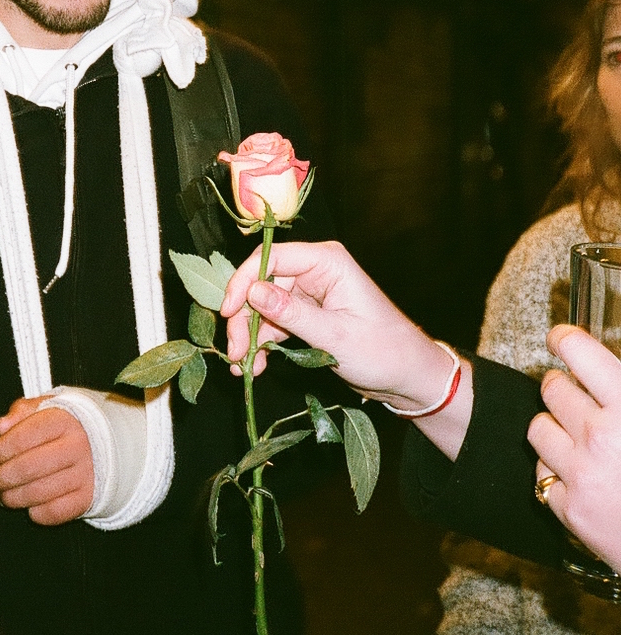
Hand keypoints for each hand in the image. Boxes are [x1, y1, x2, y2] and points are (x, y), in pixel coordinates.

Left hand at [0, 396, 94, 524]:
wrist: (108, 443)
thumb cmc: (66, 425)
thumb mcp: (47, 407)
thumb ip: (22, 411)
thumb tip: (0, 426)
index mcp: (64, 419)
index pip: (22, 437)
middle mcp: (78, 445)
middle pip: (28, 467)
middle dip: (0, 478)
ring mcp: (86, 473)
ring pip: (39, 492)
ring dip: (12, 498)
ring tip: (1, 496)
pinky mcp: (89, 496)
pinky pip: (56, 512)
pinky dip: (37, 513)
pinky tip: (28, 507)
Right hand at [220, 238, 443, 395]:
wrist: (407, 376)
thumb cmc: (383, 351)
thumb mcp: (335, 336)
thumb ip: (292, 314)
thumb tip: (253, 292)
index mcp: (326, 262)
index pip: (272, 258)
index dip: (244, 281)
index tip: (227, 312)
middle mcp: (315, 271)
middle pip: (262, 284)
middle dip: (245, 318)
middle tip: (236, 353)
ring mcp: (310, 293)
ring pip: (263, 306)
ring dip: (251, 335)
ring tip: (244, 366)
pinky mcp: (307, 314)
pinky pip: (275, 322)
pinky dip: (263, 343)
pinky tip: (256, 366)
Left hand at [529, 324, 620, 573]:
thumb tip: (611, 373)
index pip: (576, 351)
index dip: (564, 339)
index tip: (560, 339)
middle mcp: (599, 436)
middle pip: (551, 388)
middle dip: (564, 388)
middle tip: (580, 397)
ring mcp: (581, 474)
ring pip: (538, 428)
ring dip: (556, 428)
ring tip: (580, 437)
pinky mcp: (570, 509)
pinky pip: (542, 473)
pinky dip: (558, 471)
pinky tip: (582, 475)